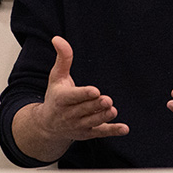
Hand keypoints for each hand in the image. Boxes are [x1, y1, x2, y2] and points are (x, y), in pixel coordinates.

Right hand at [14, 36, 128, 161]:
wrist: (48, 125)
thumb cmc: (55, 96)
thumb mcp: (56, 76)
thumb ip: (62, 58)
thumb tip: (57, 38)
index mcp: (61, 99)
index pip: (72, 97)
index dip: (83, 94)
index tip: (94, 91)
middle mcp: (69, 114)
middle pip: (85, 109)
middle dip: (95, 105)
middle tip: (107, 100)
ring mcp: (79, 125)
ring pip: (93, 121)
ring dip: (103, 117)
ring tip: (112, 110)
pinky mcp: (87, 133)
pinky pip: (101, 133)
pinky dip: (112, 131)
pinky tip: (124, 129)